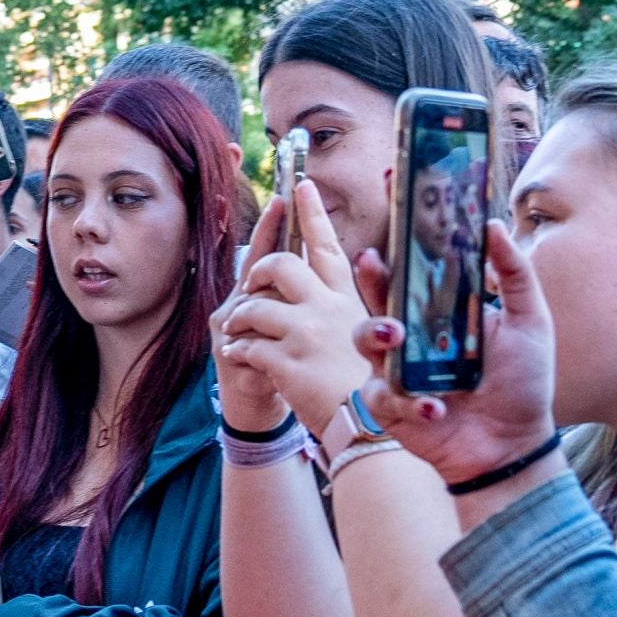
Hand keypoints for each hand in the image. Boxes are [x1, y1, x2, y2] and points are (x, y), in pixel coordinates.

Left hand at [220, 180, 373, 433]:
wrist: (369, 431)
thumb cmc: (369, 382)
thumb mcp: (377, 331)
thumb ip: (368, 293)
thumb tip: (366, 255)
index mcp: (348, 299)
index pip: (327, 246)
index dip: (312, 213)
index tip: (300, 185)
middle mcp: (327, 310)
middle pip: (280, 266)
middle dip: (257, 271)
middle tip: (251, 285)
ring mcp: (306, 335)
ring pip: (255, 306)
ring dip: (241, 318)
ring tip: (239, 331)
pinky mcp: (287, 363)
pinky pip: (247, 344)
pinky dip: (239, 349)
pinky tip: (242, 357)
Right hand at [353, 220, 559, 485]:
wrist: (514, 444)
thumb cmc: (521, 383)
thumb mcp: (530, 321)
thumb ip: (514, 273)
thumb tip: (493, 224)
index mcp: (439, 310)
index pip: (410, 269)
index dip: (396, 243)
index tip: (388, 217)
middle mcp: (411, 334)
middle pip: (376, 295)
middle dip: (369, 278)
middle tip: (373, 263)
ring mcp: (395, 368)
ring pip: (363, 338)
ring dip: (376, 333)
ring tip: (397, 336)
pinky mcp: (389, 405)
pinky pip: (382, 393)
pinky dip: (409, 400)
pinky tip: (438, 408)